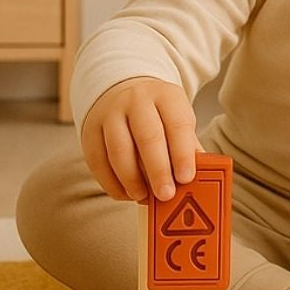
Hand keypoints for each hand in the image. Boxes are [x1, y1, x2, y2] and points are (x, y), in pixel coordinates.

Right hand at [79, 77, 202, 202]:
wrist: (121, 91)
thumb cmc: (158, 114)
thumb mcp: (178, 119)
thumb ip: (188, 146)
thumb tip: (200, 177)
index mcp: (166, 96)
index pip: (177, 125)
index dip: (182, 154)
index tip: (186, 178)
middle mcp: (136, 101)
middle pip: (148, 137)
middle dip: (158, 170)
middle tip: (166, 195)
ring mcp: (110, 114)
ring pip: (119, 150)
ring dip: (132, 179)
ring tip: (143, 197)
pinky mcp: (89, 130)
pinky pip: (98, 161)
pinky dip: (111, 183)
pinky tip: (125, 194)